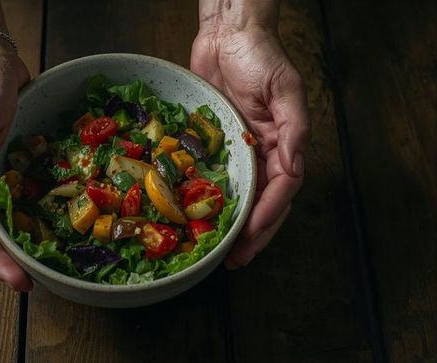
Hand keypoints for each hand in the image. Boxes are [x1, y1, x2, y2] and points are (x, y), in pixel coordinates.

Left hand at [191, 25, 309, 268]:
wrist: (226, 35)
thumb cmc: (260, 56)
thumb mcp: (285, 88)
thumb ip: (293, 129)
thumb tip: (294, 167)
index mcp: (283, 143)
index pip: (283, 187)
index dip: (269, 213)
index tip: (252, 233)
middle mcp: (261, 152)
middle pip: (262, 201)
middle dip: (252, 233)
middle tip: (236, 260)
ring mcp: (236, 151)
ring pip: (237, 196)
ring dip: (230, 225)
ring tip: (217, 252)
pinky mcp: (212, 145)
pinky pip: (210, 177)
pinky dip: (205, 199)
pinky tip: (194, 217)